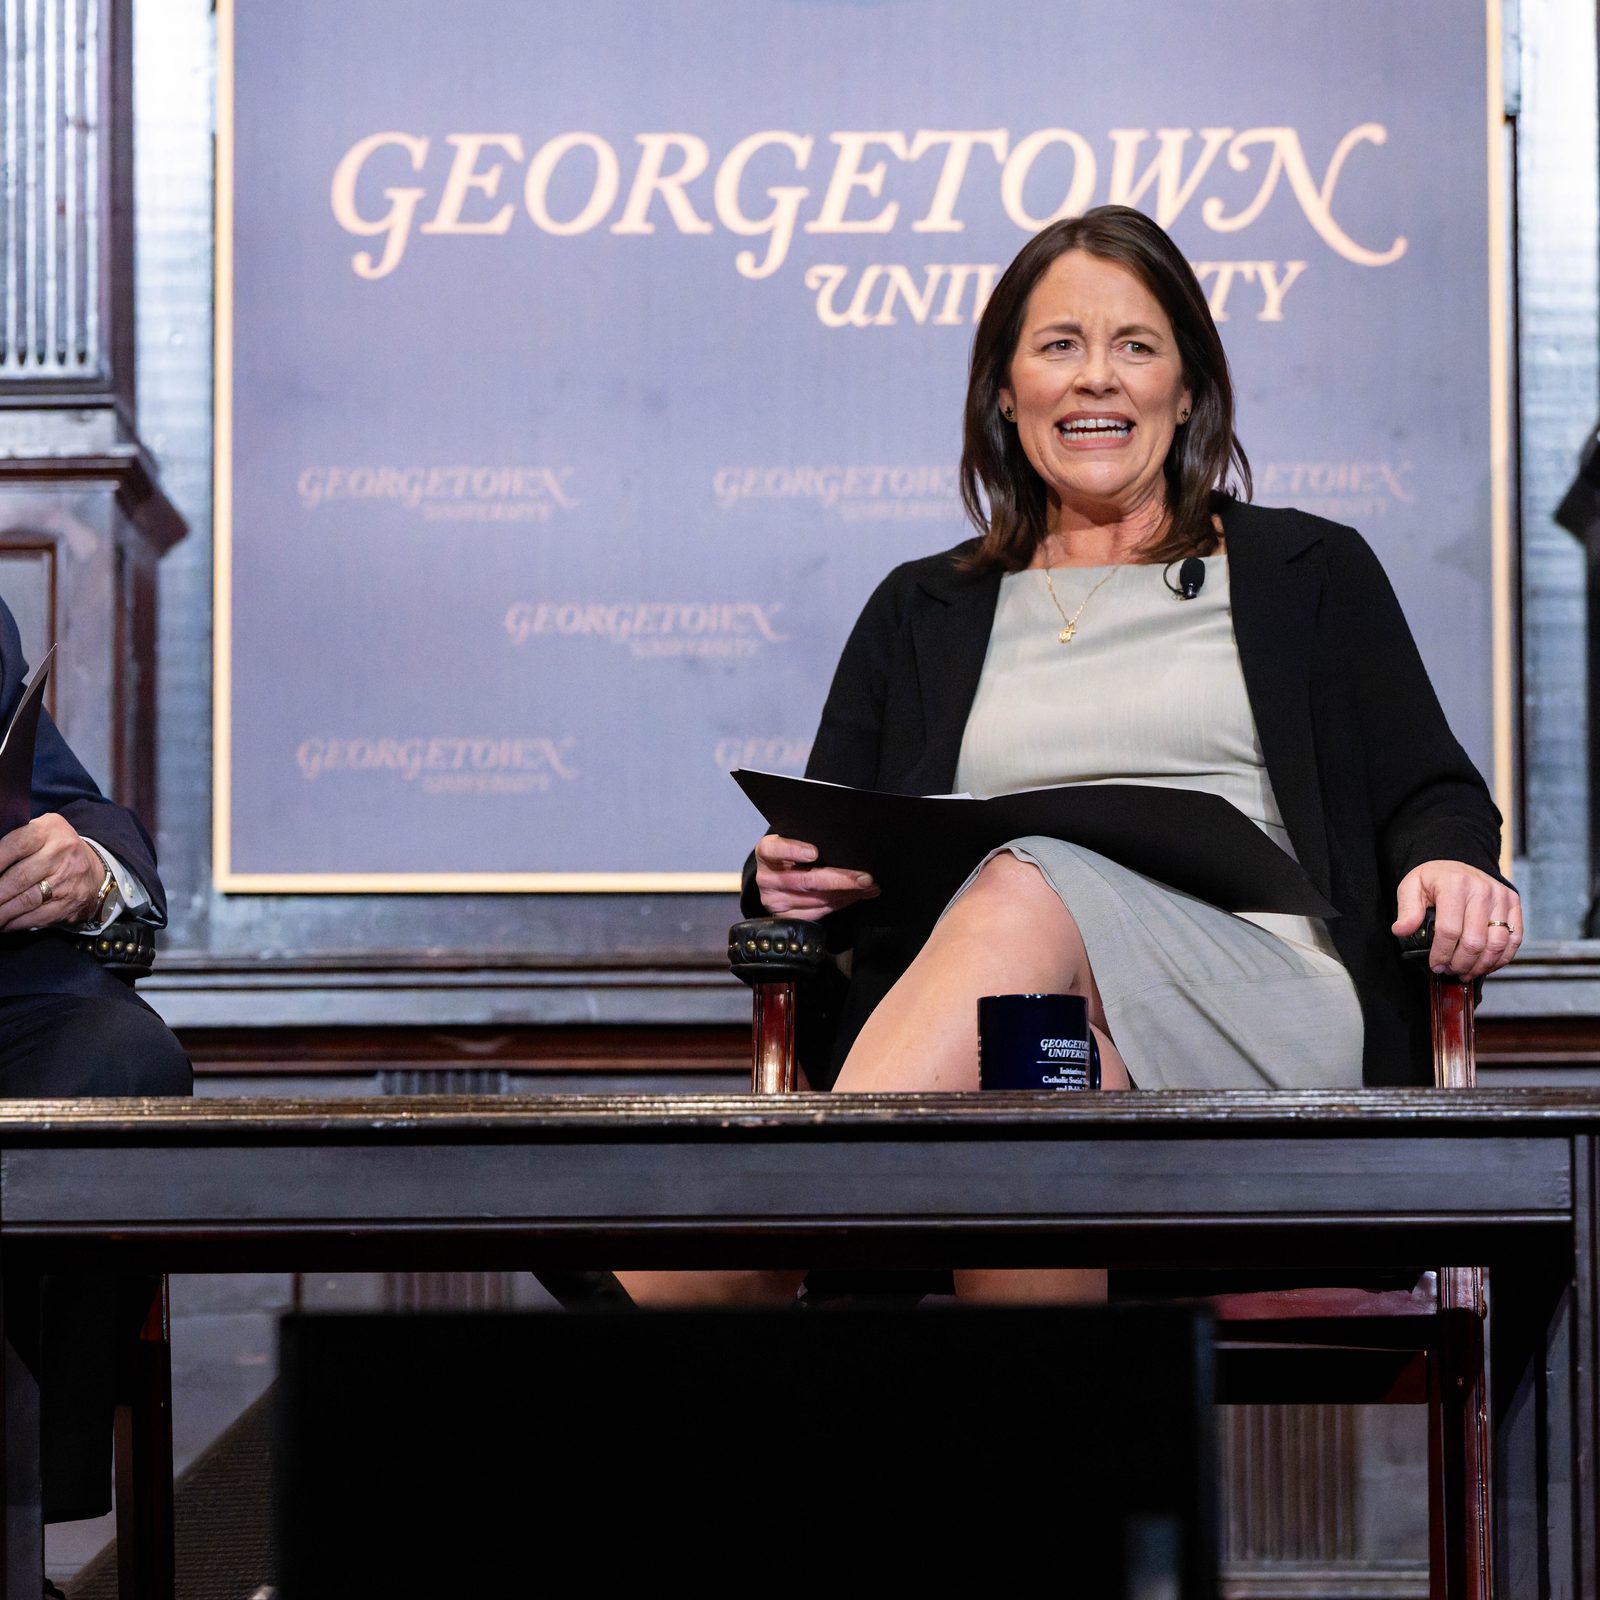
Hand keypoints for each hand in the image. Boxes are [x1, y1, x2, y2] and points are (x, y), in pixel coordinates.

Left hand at [0, 814, 104, 930]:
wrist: (95, 873)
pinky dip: (16, 923)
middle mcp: (62, 854)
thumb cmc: (55, 850)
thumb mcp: (41, 833)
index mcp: (51, 831)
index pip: (17, 844)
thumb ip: (15, 842)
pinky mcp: (70, 904)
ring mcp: (68, 881)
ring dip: (1, 911)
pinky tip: (3, 923)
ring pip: (27, 900)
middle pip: (19, 877)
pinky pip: (38, 917)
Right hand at [754, 833, 878, 922]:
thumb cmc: (793, 853)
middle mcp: (767, 878)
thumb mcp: (796, 842)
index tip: (814, 853)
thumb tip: (849, 849)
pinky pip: (819, 912)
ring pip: (817, 899)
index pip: (774, 849)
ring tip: (868, 886)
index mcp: (767, 852)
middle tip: (864, 878)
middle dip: (840, 879)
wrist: (779, 876)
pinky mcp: (786, 917)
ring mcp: (774, 900)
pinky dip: (841, 903)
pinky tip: (855, 895)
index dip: (794, 850)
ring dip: (847, 893)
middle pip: (805, 880)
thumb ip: (813, 843)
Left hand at [1392, 859, 1522, 980]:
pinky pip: (1514, 938)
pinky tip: (1486, 964)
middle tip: (1450, 970)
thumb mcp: (1411, 888)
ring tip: (1466, 971)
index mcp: (1454, 885)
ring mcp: (1501, 897)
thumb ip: (1407, 911)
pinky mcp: (1513, 903)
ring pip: (1497, 943)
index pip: (1449, 930)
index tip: (1436, 965)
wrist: (1457, 864)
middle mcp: (1481, 890)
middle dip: (1460, 963)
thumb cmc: (1434, 879)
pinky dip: (1501, 957)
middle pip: (1475, 941)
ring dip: (1481, 965)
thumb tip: (1401, 930)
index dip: (1442, 954)